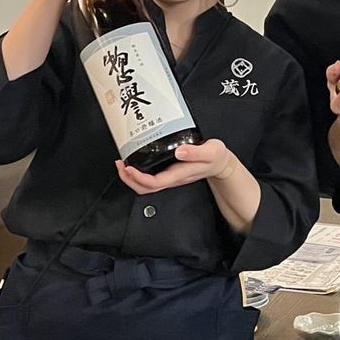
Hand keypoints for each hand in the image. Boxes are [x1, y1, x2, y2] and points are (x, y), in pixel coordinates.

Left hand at [116, 139, 237, 193]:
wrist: (220, 164)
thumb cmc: (215, 158)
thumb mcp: (211, 151)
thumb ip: (196, 152)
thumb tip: (179, 152)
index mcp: (179, 174)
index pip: (155, 182)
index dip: (139, 177)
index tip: (129, 167)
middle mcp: (172, 179)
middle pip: (145, 188)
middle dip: (129, 179)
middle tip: (119, 164)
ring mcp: (170, 178)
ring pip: (145, 186)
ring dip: (131, 177)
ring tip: (122, 164)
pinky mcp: (169, 174)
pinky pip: (149, 179)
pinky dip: (137, 173)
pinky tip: (135, 162)